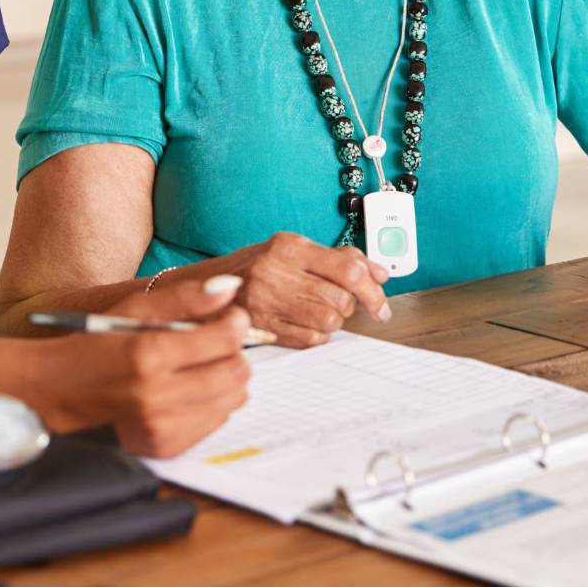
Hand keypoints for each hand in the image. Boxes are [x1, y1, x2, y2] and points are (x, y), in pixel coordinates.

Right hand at [29, 275, 250, 457]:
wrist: (54, 394)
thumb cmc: (95, 345)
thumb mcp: (132, 309)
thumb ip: (184, 298)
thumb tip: (231, 288)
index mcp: (148, 354)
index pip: (225, 339)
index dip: (236, 323)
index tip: (230, 317)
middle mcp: (156, 396)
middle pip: (235, 372)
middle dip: (234, 352)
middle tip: (218, 342)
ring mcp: (161, 427)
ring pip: (232, 400)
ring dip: (226, 379)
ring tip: (202, 366)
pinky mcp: (163, 447)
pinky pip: (215, 423)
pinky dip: (212, 404)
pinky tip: (189, 391)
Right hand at [212, 231, 391, 347]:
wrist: (206, 289)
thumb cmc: (257, 268)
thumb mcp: (294, 251)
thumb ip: (338, 259)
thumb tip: (380, 273)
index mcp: (289, 247)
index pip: (347, 268)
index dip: (373, 289)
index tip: (381, 303)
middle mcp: (277, 272)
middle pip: (341, 299)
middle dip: (348, 305)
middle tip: (336, 301)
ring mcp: (268, 301)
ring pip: (330, 321)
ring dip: (332, 321)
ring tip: (315, 310)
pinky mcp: (264, 327)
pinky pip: (311, 339)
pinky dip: (316, 335)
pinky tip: (302, 324)